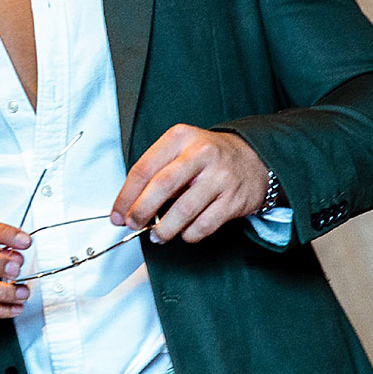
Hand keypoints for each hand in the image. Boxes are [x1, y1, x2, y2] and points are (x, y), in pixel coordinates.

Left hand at [110, 124, 268, 243]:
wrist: (254, 158)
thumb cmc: (208, 157)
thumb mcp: (181, 149)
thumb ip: (157, 170)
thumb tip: (130, 205)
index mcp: (180, 138)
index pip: (145, 168)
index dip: (127, 195)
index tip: (118, 213)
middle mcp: (201, 154)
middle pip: (162, 186)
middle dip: (142, 211)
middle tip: (133, 225)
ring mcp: (220, 176)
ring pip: (184, 209)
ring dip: (165, 228)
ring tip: (157, 235)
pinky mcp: (234, 199)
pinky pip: (205, 224)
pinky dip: (189, 234)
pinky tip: (184, 233)